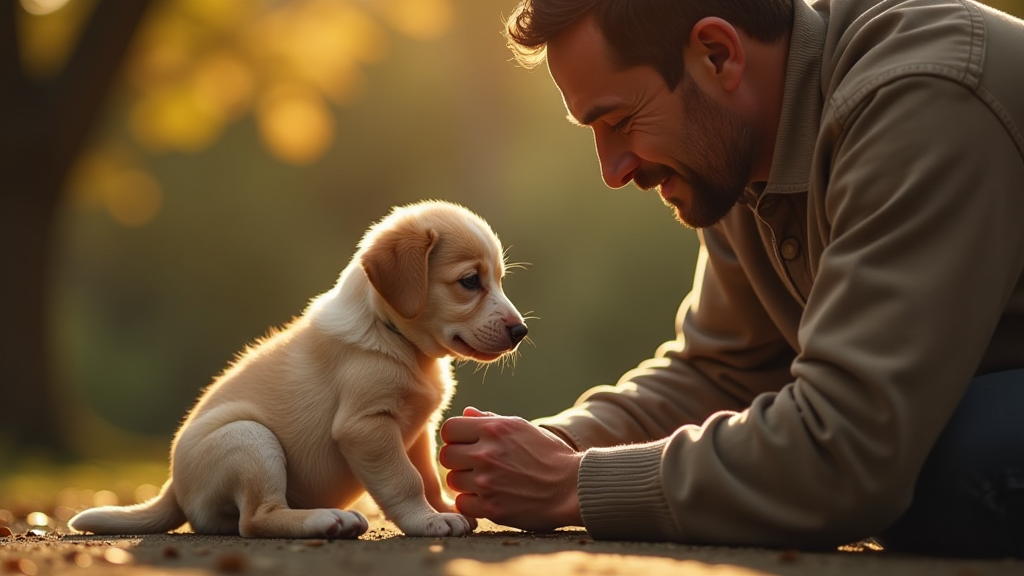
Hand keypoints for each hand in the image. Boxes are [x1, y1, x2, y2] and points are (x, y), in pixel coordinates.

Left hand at [439, 407, 583, 531]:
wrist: (572, 488)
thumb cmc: (549, 455)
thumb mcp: (522, 428)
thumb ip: (491, 420)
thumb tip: (466, 412)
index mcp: (494, 429)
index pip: (449, 429)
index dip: (455, 437)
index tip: (466, 444)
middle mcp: (487, 454)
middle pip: (446, 456)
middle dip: (458, 460)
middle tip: (474, 464)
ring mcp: (487, 483)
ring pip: (453, 480)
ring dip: (465, 482)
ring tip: (485, 481)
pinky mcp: (491, 508)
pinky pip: (462, 503)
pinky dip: (472, 502)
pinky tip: (488, 497)